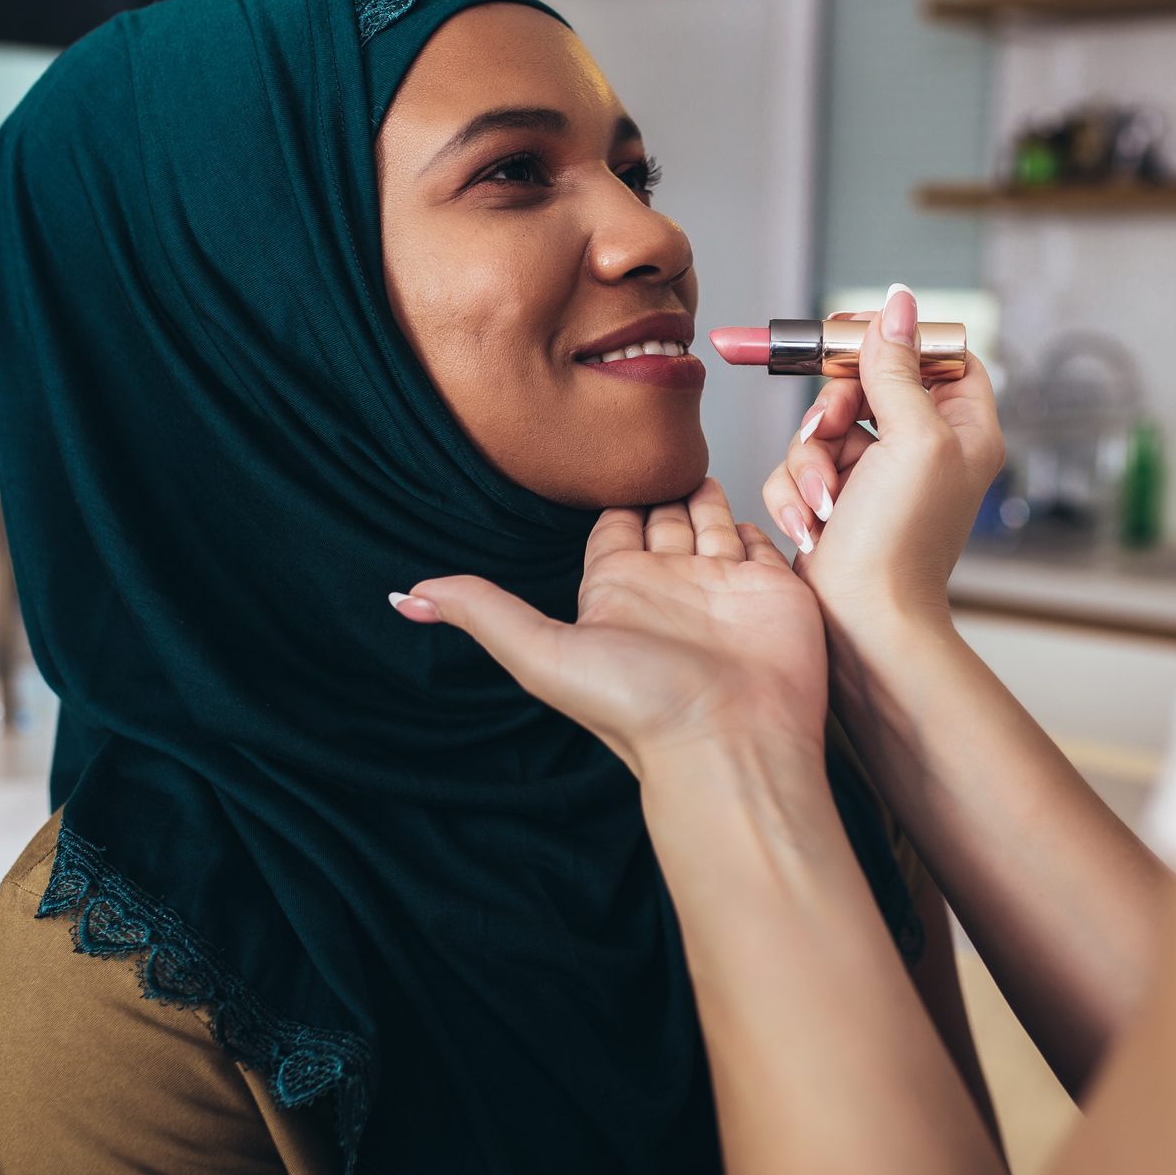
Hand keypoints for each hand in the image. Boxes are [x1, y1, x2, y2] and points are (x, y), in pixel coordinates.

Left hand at [390, 478, 828, 775]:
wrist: (733, 740)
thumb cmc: (642, 708)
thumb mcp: (542, 653)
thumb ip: (483, 612)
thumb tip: (404, 598)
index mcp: (614, 590)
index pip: (610, 526)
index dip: (611, 494)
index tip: (605, 451)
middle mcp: (666, 584)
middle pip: (660, 515)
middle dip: (659, 480)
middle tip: (658, 435)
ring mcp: (721, 586)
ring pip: (709, 521)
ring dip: (703, 491)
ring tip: (696, 453)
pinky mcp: (771, 588)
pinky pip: (758, 541)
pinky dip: (752, 520)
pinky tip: (743, 501)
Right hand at [761, 286, 1004, 634]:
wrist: (862, 621)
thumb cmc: (900, 540)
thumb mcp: (911, 438)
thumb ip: (898, 368)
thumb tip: (897, 303)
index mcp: (961, 429)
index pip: (940, 356)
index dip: (899, 342)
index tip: (860, 338)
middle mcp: (920, 449)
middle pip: (865, 382)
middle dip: (834, 406)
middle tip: (829, 430)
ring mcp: (873, 476)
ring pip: (821, 425)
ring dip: (809, 460)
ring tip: (822, 503)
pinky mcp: (832, 500)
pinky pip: (797, 466)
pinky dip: (795, 492)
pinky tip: (810, 524)